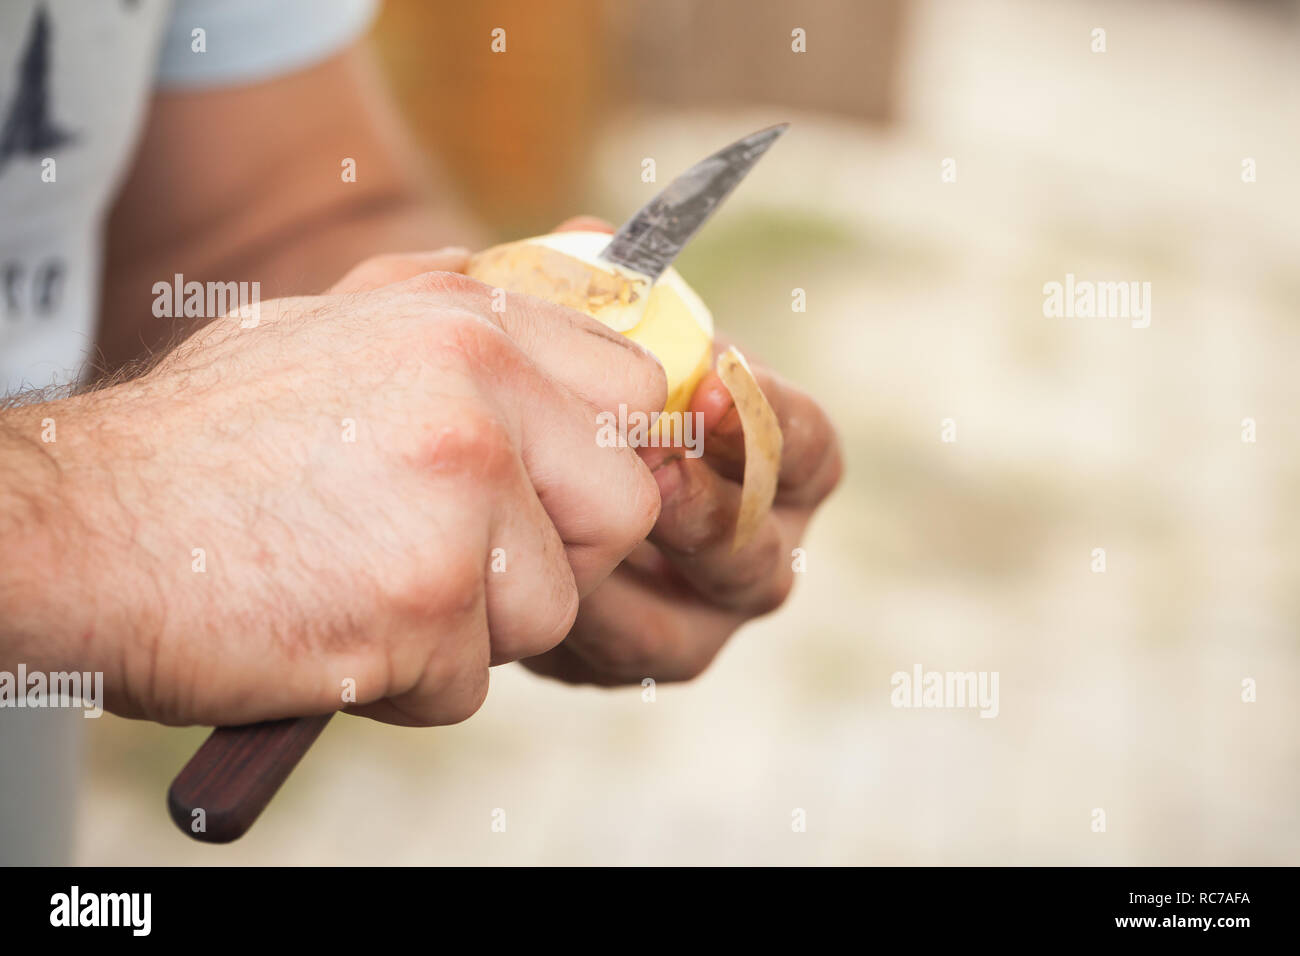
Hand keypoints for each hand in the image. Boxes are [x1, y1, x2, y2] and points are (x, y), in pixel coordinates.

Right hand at [0, 249, 665, 725]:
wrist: (79, 526)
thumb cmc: (209, 442)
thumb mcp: (339, 329)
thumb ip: (462, 313)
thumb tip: (582, 279)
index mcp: (464, 323)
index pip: (634, 390)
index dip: (605, 454)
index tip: (557, 493)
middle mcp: (477, 397)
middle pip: (623, 508)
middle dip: (558, 556)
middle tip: (461, 563)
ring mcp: (456, 500)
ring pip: (551, 610)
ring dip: (470, 629)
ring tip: (366, 593)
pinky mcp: (422, 604)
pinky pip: (471, 683)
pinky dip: (407, 684)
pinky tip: (332, 633)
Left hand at [522, 219, 842, 684]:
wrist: (508, 440)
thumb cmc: (568, 370)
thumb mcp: (577, 320)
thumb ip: (593, 282)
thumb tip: (592, 240)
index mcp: (773, 464)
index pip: (805, 452)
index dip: (770, 424)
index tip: (714, 386)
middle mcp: (752, 550)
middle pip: (761, 564)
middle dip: (708, 520)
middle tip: (652, 472)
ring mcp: (693, 617)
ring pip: (689, 633)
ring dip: (628, 587)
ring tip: (575, 531)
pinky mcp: (626, 657)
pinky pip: (613, 660)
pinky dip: (574, 622)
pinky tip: (530, 570)